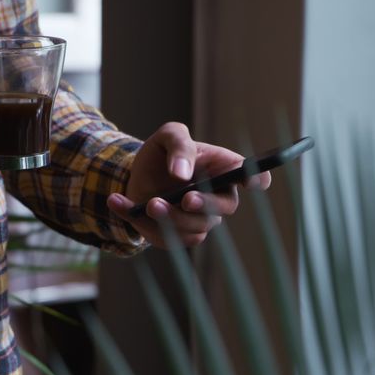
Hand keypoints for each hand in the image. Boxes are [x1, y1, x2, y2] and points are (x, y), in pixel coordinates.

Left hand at [106, 122, 271, 247]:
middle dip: (205, 206)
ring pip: (195, 229)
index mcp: (225, 170)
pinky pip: (166, 238)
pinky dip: (139, 222)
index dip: (257, 180)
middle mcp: (218, 198)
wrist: (134, 177)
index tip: (250, 180)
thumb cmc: (161, 155)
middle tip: (186, 199)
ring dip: (170, 218)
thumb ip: (179, 145)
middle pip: (224, 208)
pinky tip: (118, 202)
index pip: (255, 177)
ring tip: (149, 202)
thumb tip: (182, 174)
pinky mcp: (177, 236)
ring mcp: (200, 221)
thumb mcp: (168, 137)